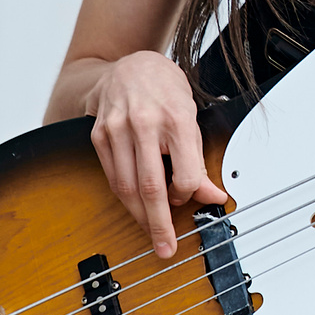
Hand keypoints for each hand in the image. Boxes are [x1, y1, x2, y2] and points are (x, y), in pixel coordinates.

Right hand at [85, 51, 226, 259]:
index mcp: (178, 120)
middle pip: (152, 187)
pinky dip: (124, 196)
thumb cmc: (167, 93)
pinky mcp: (99, 134)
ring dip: (139, 216)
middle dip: (159, 224)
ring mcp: (118, 129)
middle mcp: (146, 124)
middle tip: (166, 247)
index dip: (187, 196)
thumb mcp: (193, 121)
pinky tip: (134, 206)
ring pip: (127, 187)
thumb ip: (200, 162)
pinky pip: (112, 176)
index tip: (187, 200)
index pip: (184, 175)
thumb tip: (215, 197)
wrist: (132, 67)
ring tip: (151, 231)